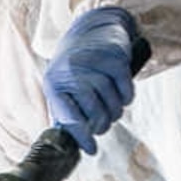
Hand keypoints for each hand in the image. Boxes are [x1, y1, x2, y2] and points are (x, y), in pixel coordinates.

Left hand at [42, 5, 141, 155]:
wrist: (92, 30)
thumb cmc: (76, 69)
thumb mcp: (62, 88)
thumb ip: (64, 115)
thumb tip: (70, 146)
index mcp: (54, 83)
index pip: (69, 117)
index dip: (81, 136)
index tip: (91, 149)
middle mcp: (71, 71)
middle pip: (94, 112)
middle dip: (101, 124)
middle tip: (103, 125)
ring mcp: (93, 62)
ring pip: (111, 102)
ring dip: (115, 112)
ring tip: (112, 110)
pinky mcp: (115, 56)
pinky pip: (126, 90)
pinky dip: (126, 98)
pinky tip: (122, 97)